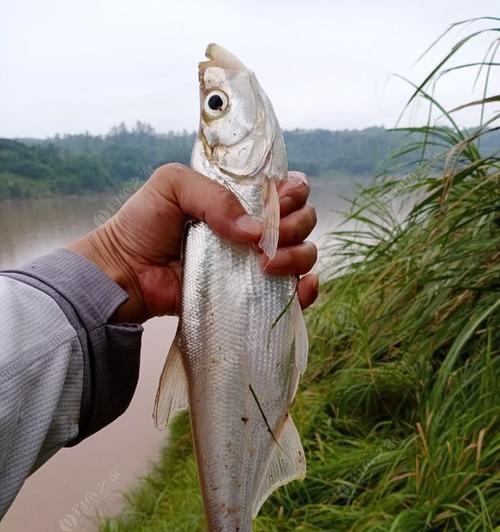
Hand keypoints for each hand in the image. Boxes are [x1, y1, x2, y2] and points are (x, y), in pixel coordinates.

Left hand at [68, 164, 317, 322]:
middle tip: (267, 239)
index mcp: (241, 198)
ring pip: (304, 254)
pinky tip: (301, 287)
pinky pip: (292, 293)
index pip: (288, 190)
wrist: (126, 272)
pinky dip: (305, 290)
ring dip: (299, 257)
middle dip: (296, 226)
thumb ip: (214, 195)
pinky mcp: (251, 294)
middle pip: (302, 221)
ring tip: (267, 265)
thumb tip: (255, 233)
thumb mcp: (172, 185)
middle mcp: (255, 229)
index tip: (277, 203)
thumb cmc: (144, 223)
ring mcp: (255, 262)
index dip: (292, 194)